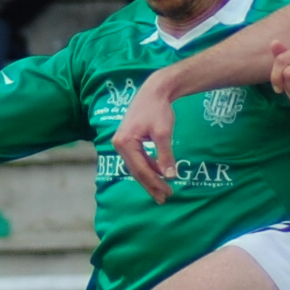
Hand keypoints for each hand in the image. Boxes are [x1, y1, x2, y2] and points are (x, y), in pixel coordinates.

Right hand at [111, 73, 182, 203]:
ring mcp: (122, 144)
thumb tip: (171, 176)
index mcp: (124, 143)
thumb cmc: (158, 109)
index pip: (140, 169)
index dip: (154, 183)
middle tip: (164, 198)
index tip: (167, 193)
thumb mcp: (163, 133)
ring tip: (163, 190)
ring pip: (136, 167)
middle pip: (136, 171)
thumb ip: (165, 155)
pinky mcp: (128, 142)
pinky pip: (138, 160)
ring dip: (150, 179)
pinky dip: (148, 168)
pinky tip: (159, 174)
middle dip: (151, 185)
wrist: (153, 91)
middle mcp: (119, 145)